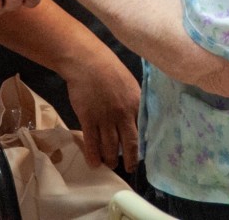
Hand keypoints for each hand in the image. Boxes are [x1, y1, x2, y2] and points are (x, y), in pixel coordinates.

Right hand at [66, 56, 140, 170]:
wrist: (86, 60)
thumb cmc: (108, 67)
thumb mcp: (129, 82)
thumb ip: (135, 101)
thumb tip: (139, 119)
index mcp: (136, 102)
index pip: (143, 131)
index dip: (142, 146)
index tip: (140, 155)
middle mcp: (122, 113)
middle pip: (129, 144)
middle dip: (129, 160)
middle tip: (128, 168)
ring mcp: (105, 117)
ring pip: (110, 147)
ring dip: (110, 159)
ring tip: (109, 163)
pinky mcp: (88, 119)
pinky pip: (92, 143)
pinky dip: (93, 156)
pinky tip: (94, 163)